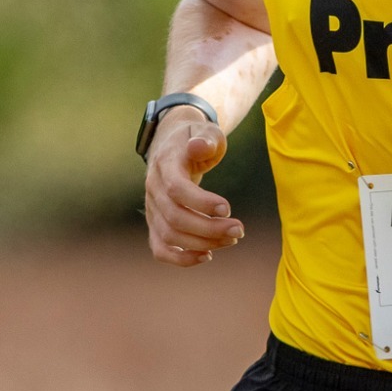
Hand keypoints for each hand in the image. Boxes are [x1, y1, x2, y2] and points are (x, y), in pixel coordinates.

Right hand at [143, 109, 243, 265]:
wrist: (174, 145)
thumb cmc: (196, 139)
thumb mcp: (205, 131)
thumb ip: (206, 139)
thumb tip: (198, 147)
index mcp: (164, 164)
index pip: (176, 188)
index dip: (200, 202)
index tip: (227, 208)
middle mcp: (153, 188)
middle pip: (174, 217)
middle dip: (209, 229)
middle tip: (239, 230)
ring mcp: (152, 208)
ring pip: (169, 235)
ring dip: (202, 243)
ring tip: (232, 239)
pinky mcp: (156, 222)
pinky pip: (160, 248)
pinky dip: (181, 258)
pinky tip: (208, 255)